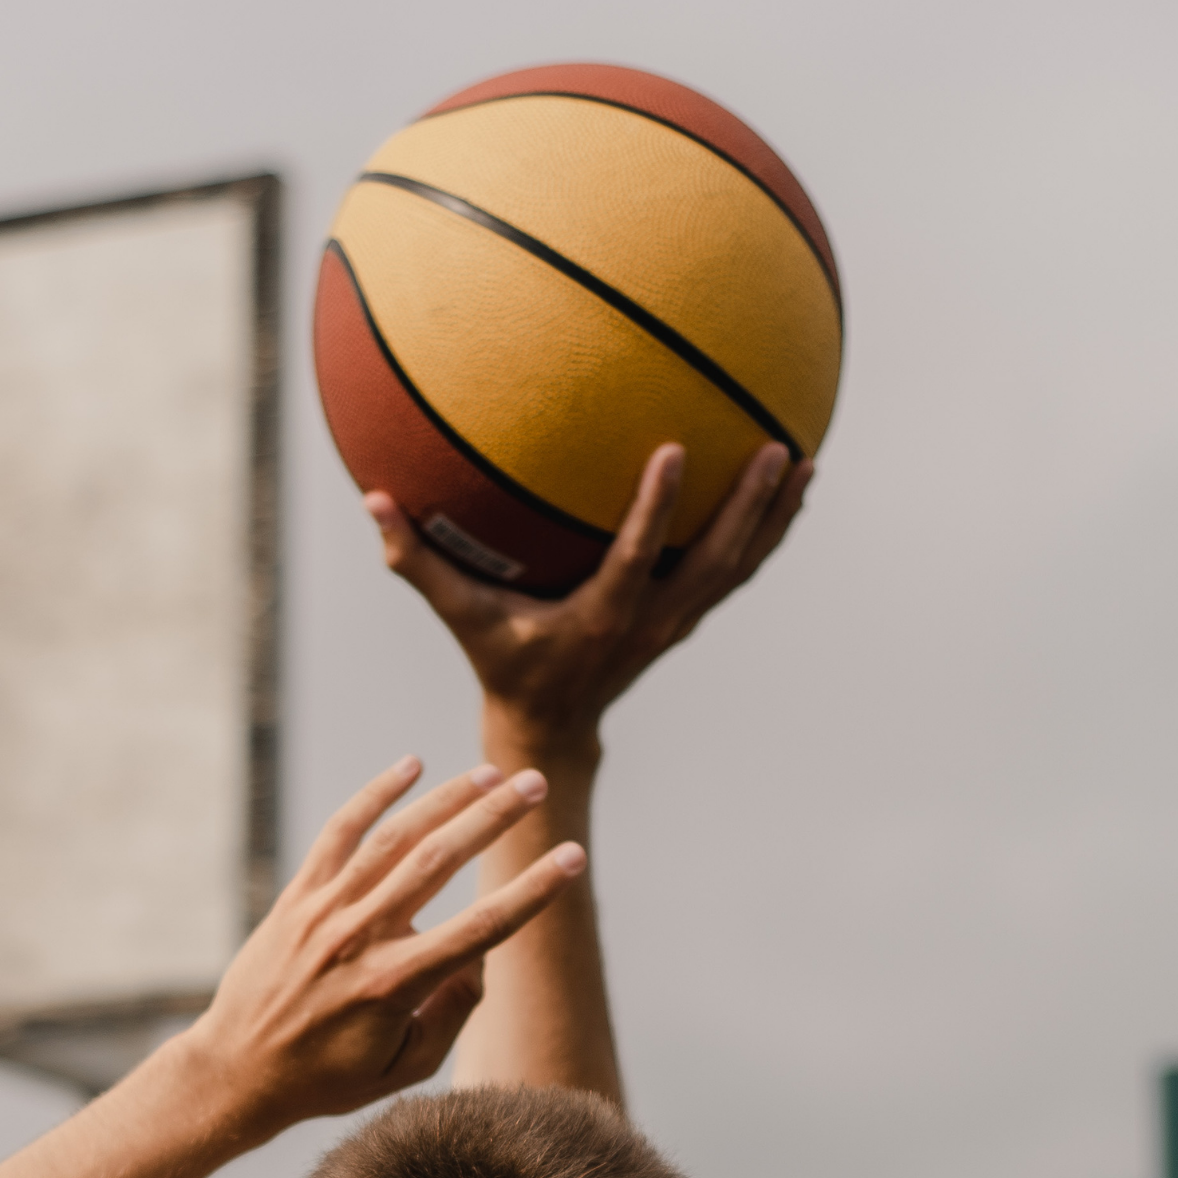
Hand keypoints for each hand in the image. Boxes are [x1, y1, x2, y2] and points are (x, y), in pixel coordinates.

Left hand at [170, 758, 585, 1140]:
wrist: (238, 1072)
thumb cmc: (329, 1078)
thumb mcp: (405, 1069)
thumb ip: (452, 1013)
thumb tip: (481, 957)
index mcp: (395, 985)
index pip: (482, 927)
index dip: (533, 890)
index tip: (573, 856)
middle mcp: (360, 938)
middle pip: (439, 862)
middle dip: (494, 819)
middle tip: (536, 785)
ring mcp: (324, 912)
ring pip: (394, 839)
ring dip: (446, 799)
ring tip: (491, 774)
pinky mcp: (297, 897)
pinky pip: (338, 833)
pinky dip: (375, 796)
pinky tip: (411, 766)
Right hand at [369, 441, 813, 760]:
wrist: (551, 728)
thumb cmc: (500, 662)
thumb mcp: (460, 618)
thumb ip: (418, 563)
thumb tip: (372, 499)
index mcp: (601, 617)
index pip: (638, 559)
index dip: (659, 510)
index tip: (676, 450)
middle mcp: (650, 622)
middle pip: (715, 563)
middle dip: (749, 509)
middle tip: (777, 449)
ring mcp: (676, 623)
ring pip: (739, 568)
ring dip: (775, 519)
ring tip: (805, 461)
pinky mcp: (686, 619)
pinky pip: (737, 572)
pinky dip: (767, 534)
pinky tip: (791, 489)